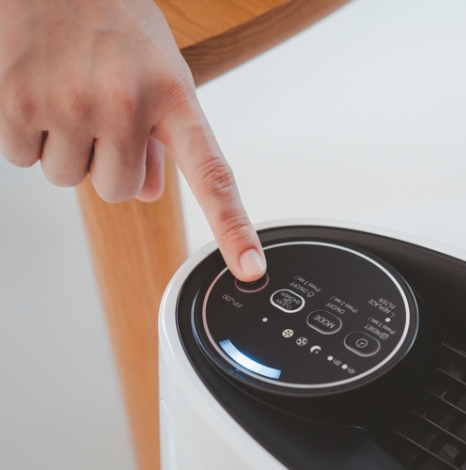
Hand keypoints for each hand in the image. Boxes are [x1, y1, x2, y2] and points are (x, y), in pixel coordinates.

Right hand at [0, 0, 265, 280]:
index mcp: (173, 97)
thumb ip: (161, 134)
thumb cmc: (113, 19)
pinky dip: (27, 136)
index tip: (249, 267)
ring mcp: (70, 106)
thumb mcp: (159, 71)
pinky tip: (37, 93)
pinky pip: (22, 158)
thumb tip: (155, 193)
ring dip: (67, 149)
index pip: (212, 174)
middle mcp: (125, 105)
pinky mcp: (17, 104)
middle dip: (110, 163)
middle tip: (101, 113)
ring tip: (68, 95)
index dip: (232, 226)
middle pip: (121, 192)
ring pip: (70, 180)